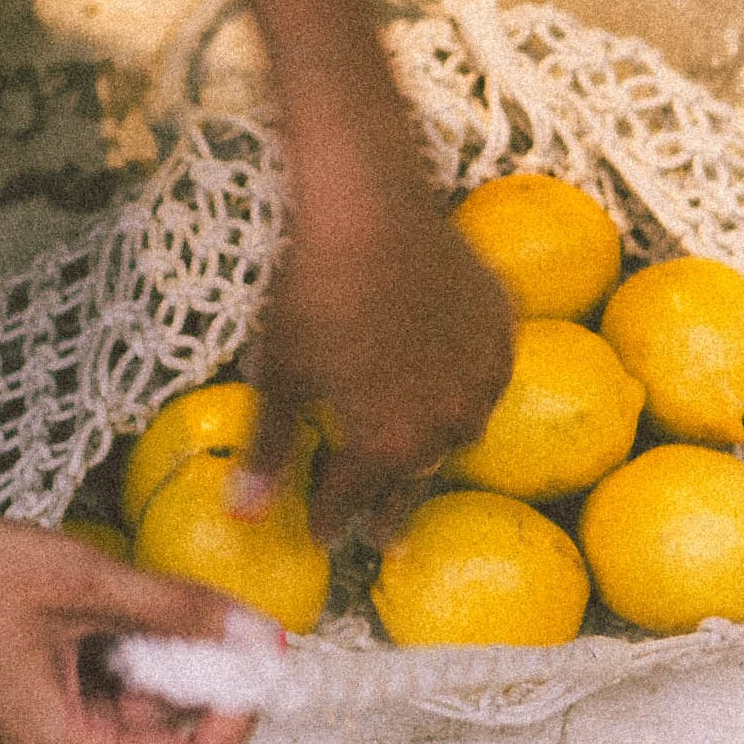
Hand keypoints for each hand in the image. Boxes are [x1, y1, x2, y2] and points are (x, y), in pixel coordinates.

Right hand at [0, 506, 255, 743]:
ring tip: (128, 586)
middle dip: (197, 669)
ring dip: (158, 646)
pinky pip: (107, 678)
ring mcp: (44, 722)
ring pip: (139, 699)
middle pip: (167, 732)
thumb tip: (245, 625)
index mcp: (63, 743)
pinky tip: (106, 593)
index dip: (237, 718)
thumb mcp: (82, 582)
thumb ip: (172, 607)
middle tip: (204, 602)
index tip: (257, 660)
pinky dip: (125, 638)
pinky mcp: (36, 692)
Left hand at [245, 124, 515, 538]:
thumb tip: (244, 516)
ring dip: (435, 444)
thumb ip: (270, 449)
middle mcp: (447, 420)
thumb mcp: (280, 374)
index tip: (323, 538)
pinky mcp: (499, 324)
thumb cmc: (312, 292)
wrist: (368, 206)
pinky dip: (464, 382)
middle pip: (415, 475)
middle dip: (392, 504)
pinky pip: (486, 370)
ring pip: (461, 426)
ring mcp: (482, 372)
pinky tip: (454, 379)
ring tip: (421, 451)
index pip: (355, 498)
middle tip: (384, 534)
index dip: (334, 519)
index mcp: (388, 443)